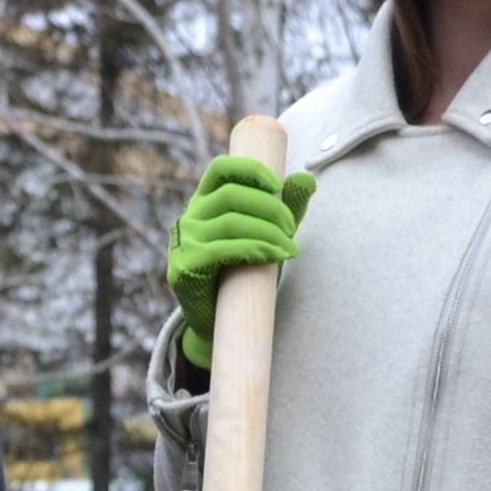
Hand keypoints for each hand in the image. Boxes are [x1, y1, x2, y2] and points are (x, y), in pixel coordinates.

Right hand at [166, 154, 312, 367]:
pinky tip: (273, 256)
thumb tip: (306, 179)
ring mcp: (184, 242)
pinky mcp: (183, 268)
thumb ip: (284, 208)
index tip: (277, 185)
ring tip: (290, 249)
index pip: (221, 169)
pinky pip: (221, 250)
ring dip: (268, 233)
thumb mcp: (265, 234)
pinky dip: (253, 249)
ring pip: (230, 222)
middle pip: (231, 195)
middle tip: (292, 229)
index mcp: (205, 202)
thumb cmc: (242, 271)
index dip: (249, 170)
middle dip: (270, 208)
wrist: (218, 320)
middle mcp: (190, 217)